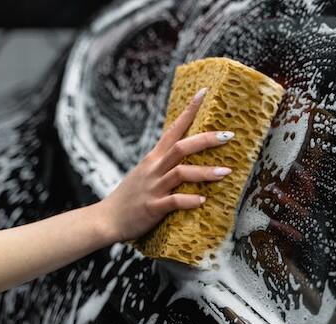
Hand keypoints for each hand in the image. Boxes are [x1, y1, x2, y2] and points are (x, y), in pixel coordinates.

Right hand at [96, 88, 234, 242]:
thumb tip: (187, 152)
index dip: (189, 111)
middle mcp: (154, 168)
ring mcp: (153, 187)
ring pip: (181, 173)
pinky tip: (202, 201)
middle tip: (228, 136)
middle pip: (181, 147)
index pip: (174, 128)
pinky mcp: (153, 207)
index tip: (204, 92)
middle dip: (206, 140)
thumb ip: (165, 162)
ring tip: (226, 172)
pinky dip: (189, 200)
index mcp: (154, 158)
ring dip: (205, 172)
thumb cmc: (131, 196)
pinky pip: (174, 201)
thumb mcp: (146, 172)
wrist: (107, 219)